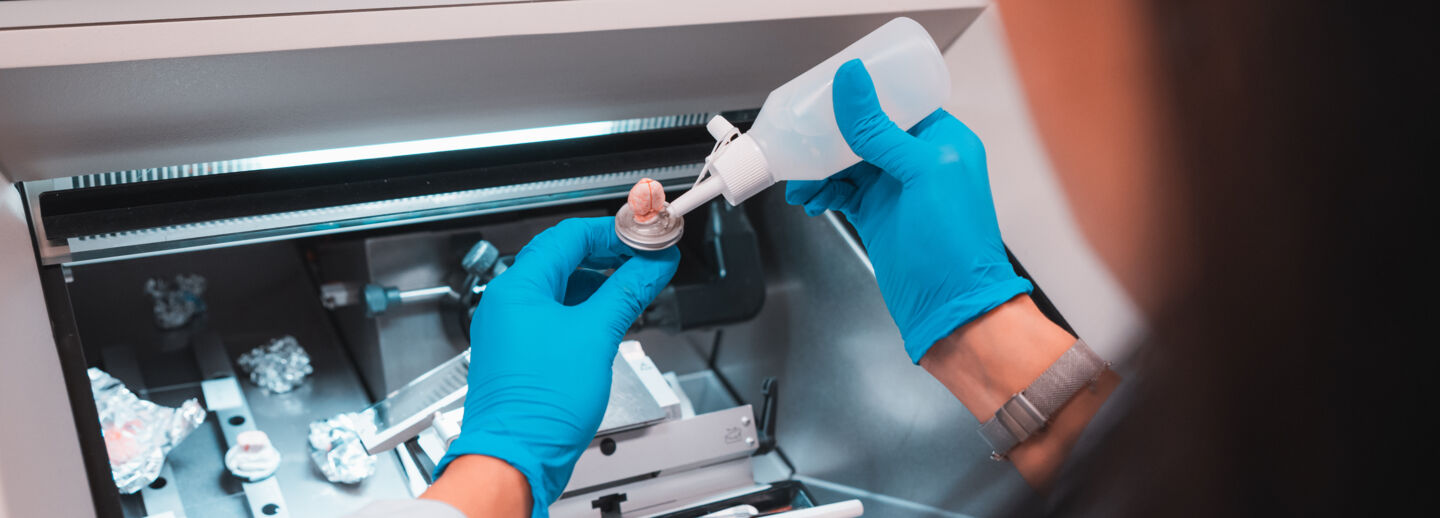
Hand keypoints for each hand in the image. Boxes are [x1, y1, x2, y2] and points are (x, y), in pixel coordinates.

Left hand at [436, 217, 678, 515]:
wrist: (517, 456)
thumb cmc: (539, 403)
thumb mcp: (597, 335)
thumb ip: (628, 292)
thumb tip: (653, 264)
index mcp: (518, 288)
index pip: (568, 236)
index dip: (612, 233)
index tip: (644, 237)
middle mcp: (507, 304)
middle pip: (562, 260)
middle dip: (607, 257)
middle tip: (643, 261)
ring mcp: (511, 330)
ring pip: (558, 290)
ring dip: (596, 285)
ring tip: (630, 291)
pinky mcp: (519, 355)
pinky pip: (553, 318)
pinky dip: (583, 312)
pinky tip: (606, 322)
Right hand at [786, 59, 1032, 362]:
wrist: (951, 311)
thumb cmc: (954, 245)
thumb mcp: (919, 173)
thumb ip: (880, 130)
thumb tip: (851, 81)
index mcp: (941, 139)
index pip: (896, 100)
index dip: (861, 95)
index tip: (826, 91)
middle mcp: (918, 160)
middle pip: (864, 131)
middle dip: (829, 136)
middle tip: (800, 139)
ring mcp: (895, 189)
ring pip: (846, 162)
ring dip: (819, 168)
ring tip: (800, 181)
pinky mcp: (876, 215)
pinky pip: (841, 192)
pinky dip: (822, 193)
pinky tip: (810, 199)